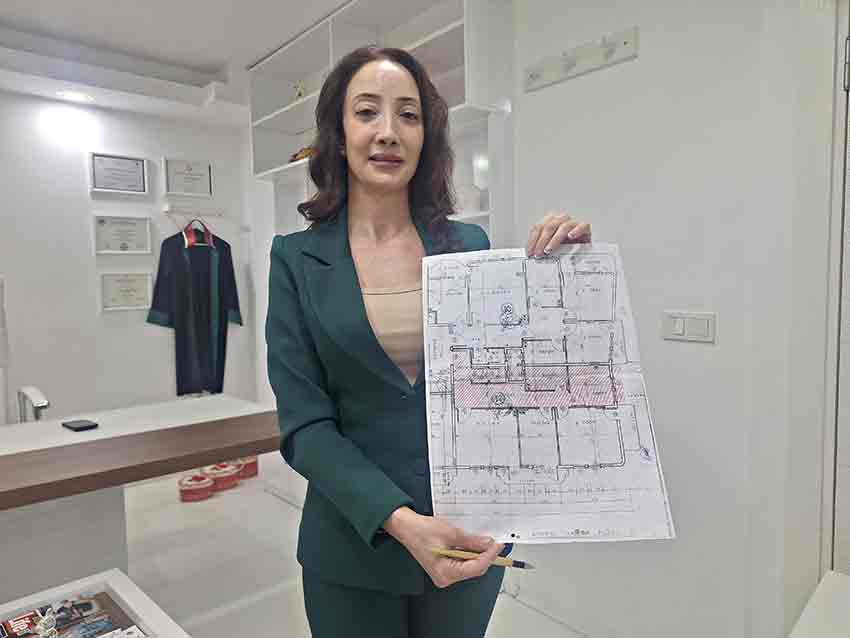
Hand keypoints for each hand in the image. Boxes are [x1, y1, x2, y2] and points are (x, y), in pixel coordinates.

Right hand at [383, 507, 504, 587]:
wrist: (405, 527)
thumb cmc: (421, 531)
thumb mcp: (450, 533)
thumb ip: (471, 540)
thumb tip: (488, 543)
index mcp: (445, 572)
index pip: (476, 567)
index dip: (490, 556)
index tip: (498, 545)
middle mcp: (445, 577)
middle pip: (474, 568)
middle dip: (485, 555)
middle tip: (495, 542)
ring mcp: (445, 573)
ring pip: (469, 565)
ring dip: (478, 553)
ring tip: (485, 540)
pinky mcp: (445, 567)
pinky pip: (462, 562)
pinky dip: (469, 552)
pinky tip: (473, 543)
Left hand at [526, 211, 591, 257]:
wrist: (585, 244)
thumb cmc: (567, 244)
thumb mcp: (553, 245)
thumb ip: (543, 247)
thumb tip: (532, 255)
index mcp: (551, 221)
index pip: (538, 227)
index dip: (532, 240)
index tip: (530, 252)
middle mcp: (561, 219)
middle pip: (549, 227)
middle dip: (541, 241)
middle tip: (538, 253)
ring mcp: (573, 222)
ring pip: (563, 227)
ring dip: (554, 240)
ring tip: (549, 250)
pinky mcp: (585, 226)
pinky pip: (581, 226)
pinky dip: (576, 231)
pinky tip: (571, 237)